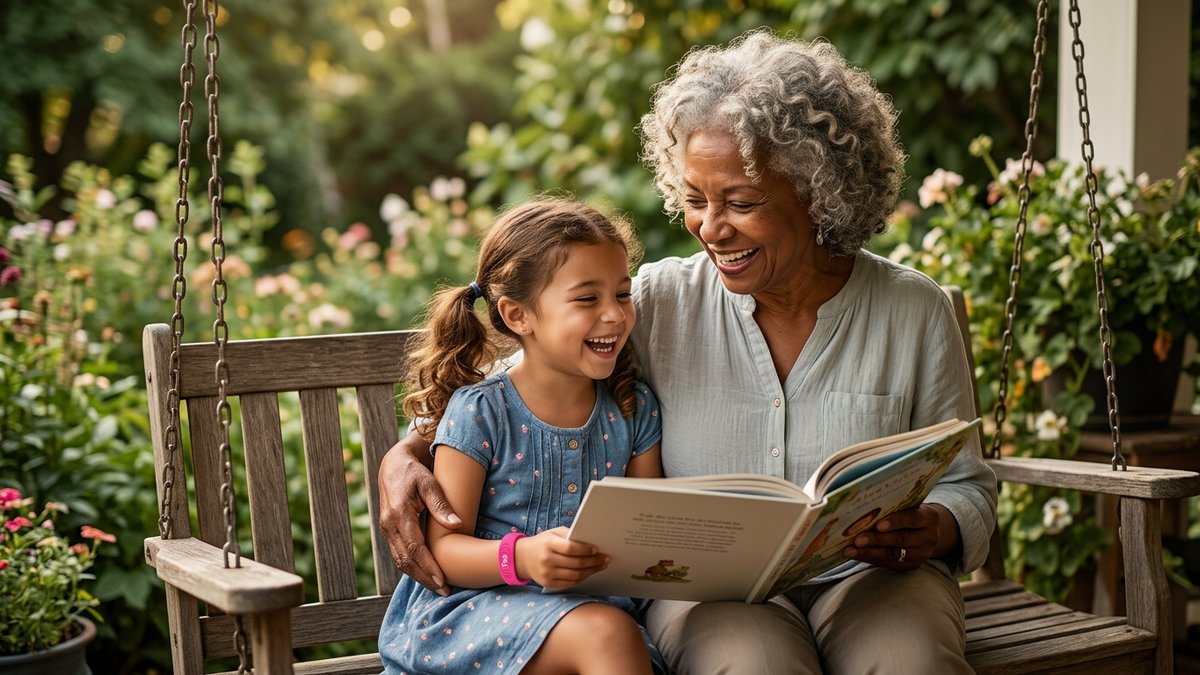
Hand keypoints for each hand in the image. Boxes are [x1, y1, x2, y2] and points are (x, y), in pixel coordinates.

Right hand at [377, 434, 461, 594]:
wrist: (393, 465)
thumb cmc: (414, 473)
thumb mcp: (429, 483)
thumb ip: (441, 505)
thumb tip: (457, 525)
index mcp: (399, 514)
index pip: (414, 548)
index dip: (428, 567)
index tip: (443, 580)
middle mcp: (388, 525)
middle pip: (406, 560)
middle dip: (424, 578)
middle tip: (444, 590)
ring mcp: (385, 530)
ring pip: (400, 561)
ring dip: (417, 576)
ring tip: (437, 587)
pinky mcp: (388, 532)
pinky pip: (398, 554)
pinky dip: (411, 567)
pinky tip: (426, 574)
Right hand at [515, 527, 610, 588]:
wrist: (523, 558)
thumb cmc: (543, 542)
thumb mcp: (553, 533)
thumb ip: (570, 535)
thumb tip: (591, 541)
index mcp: (548, 544)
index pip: (570, 548)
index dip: (585, 549)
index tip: (597, 549)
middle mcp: (547, 560)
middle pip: (575, 563)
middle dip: (594, 561)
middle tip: (606, 558)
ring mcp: (547, 574)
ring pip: (575, 575)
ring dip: (591, 571)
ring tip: (601, 566)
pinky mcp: (549, 584)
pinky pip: (570, 583)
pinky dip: (582, 578)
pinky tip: (589, 572)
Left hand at [843, 504, 958, 571]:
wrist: (925, 529)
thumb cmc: (909, 511)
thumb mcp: (907, 505)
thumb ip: (893, 506)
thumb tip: (862, 508)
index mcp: (930, 517)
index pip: (914, 518)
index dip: (896, 521)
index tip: (878, 524)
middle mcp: (930, 537)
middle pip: (902, 539)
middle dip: (877, 540)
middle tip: (857, 539)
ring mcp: (923, 554)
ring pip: (894, 555)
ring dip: (870, 552)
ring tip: (850, 550)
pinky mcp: (913, 565)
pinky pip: (890, 564)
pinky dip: (872, 559)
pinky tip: (857, 555)